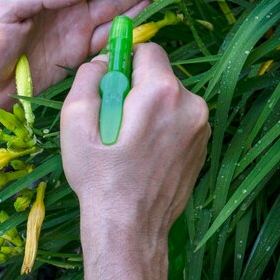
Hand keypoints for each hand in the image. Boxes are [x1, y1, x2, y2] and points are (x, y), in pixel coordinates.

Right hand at [61, 42, 208, 237]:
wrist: (130, 230)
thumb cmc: (99, 177)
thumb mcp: (75, 122)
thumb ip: (88, 78)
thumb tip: (103, 61)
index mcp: (162, 92)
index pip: (149, 49)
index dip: (125, 60)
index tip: (112, 81)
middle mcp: (192, 104)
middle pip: (160, 75)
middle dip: (137, 87)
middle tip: (115, 119)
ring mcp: (203, 128)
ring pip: (171, 98)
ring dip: (151, 107)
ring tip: (130, 141)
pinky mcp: (204, 147)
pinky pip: (181, 119)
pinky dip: (164, 126)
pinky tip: (146, 153)